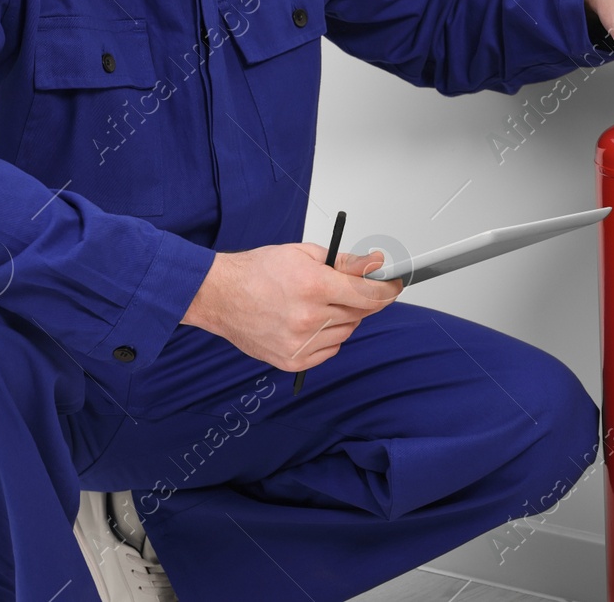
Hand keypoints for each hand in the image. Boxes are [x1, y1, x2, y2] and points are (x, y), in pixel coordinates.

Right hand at [180, 243, 401, 371]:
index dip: (388, 289)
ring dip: (343, 318)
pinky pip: (330, 349)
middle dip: (359, 299)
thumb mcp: (305, 254)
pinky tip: (309, 321)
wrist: (219, 295)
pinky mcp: (292, 360)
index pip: (370, 293)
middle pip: (360, 313)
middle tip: (344, 288)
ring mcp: (300, 343)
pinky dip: (328, 336)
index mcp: (314, 286)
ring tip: (317, 303)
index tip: (394, 285)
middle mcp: (308, 317)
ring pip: (347, 332)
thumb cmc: (258, 271)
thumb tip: (377, 265)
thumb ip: (346, 262)